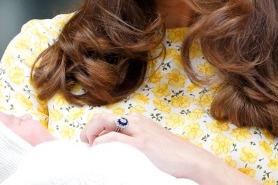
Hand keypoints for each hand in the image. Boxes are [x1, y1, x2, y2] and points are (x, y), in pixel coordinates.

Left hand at [81, 112, 258, 183]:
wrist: (191, 160)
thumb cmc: (171, 155)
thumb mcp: (150, 142)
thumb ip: (134, 140)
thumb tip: (114, 147)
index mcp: (137, 119)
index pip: (106, 117)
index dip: (93, 128)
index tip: (89, 141)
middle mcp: (135, 120)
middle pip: (101, 117)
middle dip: (88, 130)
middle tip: (86, 145)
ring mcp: (138, 130)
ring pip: (104, 124)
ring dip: (92, 136)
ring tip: (91, 149)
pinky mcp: (141, 143)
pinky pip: (113, 138)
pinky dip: (102, 144)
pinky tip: (100, 152)